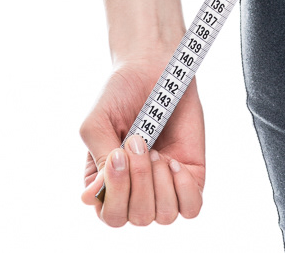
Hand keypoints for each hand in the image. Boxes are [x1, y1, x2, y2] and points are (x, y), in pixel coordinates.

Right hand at [79, 56, 205, 226]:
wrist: (154, 66)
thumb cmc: (121, 93)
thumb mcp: (98, 122)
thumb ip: (96, 158)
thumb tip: (93, 197)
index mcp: (108, 184)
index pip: (111, 217)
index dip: (117, 192)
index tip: (118, 154)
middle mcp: (135, 191)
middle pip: (138, 217)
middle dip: (139, 179)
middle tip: (139, 141)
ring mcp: (164, 186)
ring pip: (164, 216)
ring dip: (159, 182)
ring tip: (156, 150)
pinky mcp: (190, 176)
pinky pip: (191, 207)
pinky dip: (183, 188)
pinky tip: (175, 162)